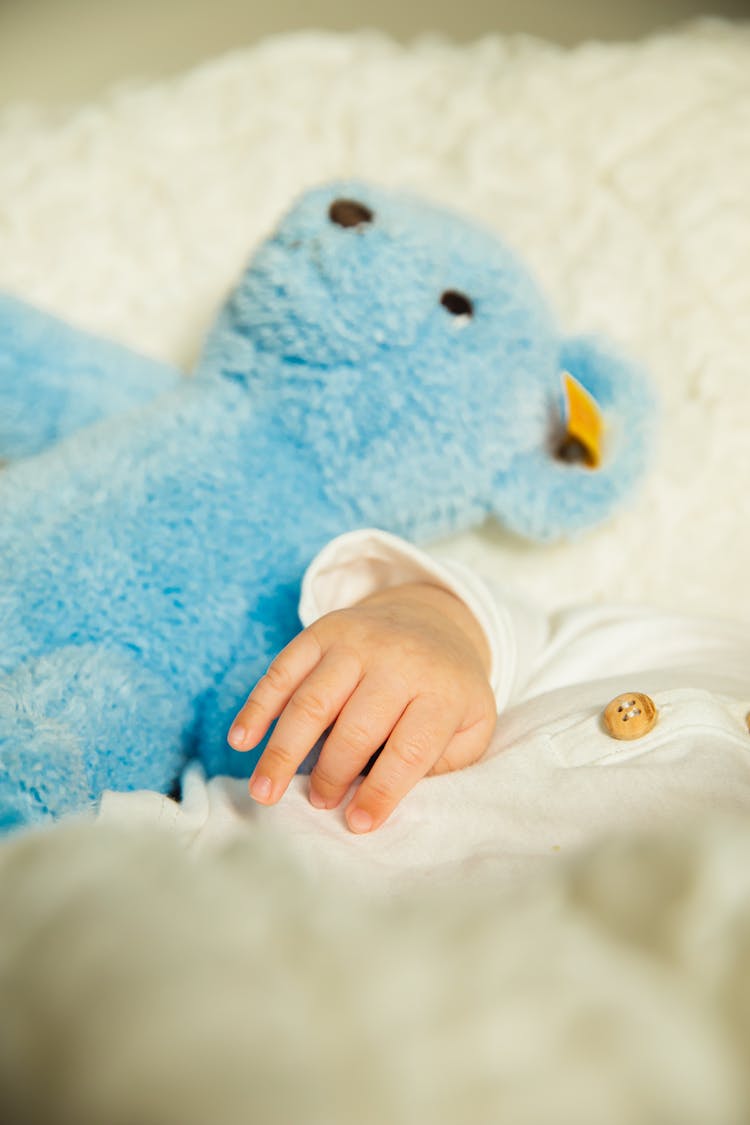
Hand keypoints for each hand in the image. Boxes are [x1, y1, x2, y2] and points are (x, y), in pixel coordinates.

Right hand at [227, 583, 496, 832]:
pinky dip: (258, 707)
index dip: (381, 792)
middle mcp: (398, 661)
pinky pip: (283, 670)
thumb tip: (394, 797)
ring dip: (283, 751)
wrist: (431, 619)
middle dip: (332, 774)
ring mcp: (357, 641)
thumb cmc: (446, 690)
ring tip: (265, 792)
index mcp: (441, 691)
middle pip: (356, 727)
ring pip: (312, 701)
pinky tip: (242, 741)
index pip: (409, 750)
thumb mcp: (472, 724)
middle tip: (319, 803)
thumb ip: (446, 762)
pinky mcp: (323, 630)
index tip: (357, 824)